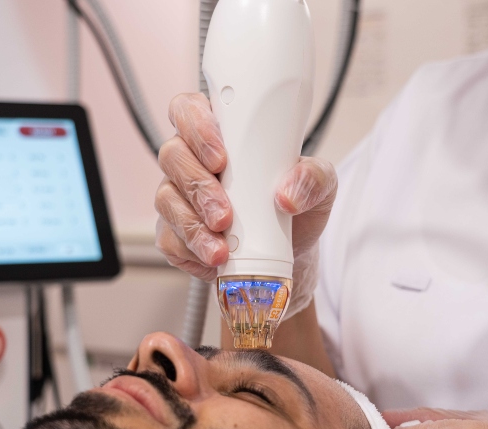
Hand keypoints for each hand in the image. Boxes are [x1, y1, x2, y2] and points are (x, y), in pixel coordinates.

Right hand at [155, 93, 336, 315]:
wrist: (291, 253)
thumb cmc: (297, 205)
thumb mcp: (321, 186)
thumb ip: (313, 178)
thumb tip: (287, 195)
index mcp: (223, 135)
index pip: (189, 110)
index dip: (196, 127)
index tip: (221, 157)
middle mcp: (193, 160)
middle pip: (172, 155)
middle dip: (198, 186)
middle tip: (225, 213)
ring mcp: (179, 197)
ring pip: (167, 200)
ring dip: (194, 225)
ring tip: (223, 247)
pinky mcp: (175, 234)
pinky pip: (169, 240)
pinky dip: (192, 252)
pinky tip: (215, 259)